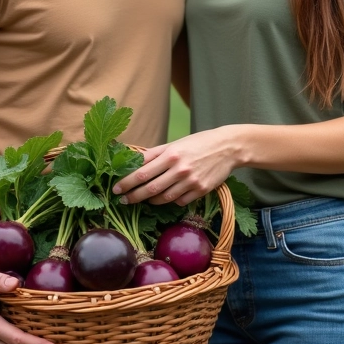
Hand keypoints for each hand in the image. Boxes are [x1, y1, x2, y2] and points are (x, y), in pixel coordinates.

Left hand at [113, 128, 240, 205]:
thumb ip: (155, 154)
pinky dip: (170, 200)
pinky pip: (179, 201)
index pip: (142, 172)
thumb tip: (134, 162)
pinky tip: (165, 197)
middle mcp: (179, 169)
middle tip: (123, 200)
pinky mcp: (201, 190)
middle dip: (133, 196)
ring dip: (150, 200)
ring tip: (143, 199)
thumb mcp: (176, 144)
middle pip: (150, 188)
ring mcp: (191, 181)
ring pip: (163, 198)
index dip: (126, 182)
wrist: (228, 147)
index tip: (116, 188)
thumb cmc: (199, 143)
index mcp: (171, 154)